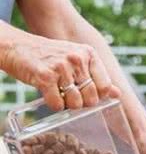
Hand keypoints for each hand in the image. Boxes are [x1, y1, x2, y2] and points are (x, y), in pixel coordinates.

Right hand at [0, 25, 119, 110]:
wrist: (18, 47)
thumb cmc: (51, 56)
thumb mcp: (78, 60)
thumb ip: (97, 77)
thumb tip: (118, 94)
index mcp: (89, 54)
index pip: (105, 86)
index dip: (98, 96)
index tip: (87, 95)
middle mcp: (78, 59)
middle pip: (92, 97)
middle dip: (83, 103)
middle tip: (71, 97)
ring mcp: (62, 67)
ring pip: (76, 102)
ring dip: (68, 106)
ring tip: (60, 95)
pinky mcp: (45, 76)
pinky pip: (58, 104)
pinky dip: (55, 106)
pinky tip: (50, 97)